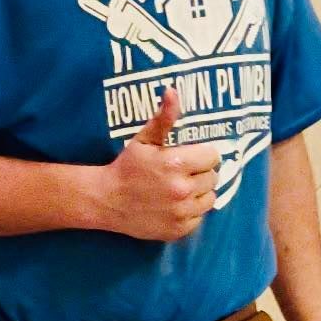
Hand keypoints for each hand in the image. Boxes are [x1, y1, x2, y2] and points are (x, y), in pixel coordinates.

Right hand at [98, 88, 219, 241]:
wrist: (107, 200)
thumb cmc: (127, 167)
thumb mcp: (144, 139)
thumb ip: (163, 118)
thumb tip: (173, 91)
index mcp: (176, 163)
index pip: (212, 156)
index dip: (203, 155)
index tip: (191, 156)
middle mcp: (182, 189)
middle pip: (213, 177)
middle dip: (201, 173)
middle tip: (182, 173)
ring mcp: (181, 212)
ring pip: (210, 198)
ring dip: (200, 193)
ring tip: (181, 188)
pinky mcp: (179, 229)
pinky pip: (200, 218)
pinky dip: (191, 212)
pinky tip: (175, 205)